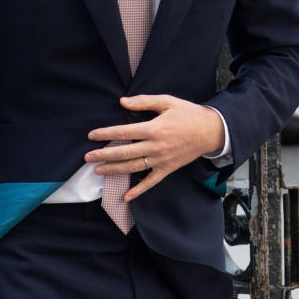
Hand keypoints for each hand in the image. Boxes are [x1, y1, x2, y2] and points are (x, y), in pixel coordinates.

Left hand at [86, 94, 224, 201]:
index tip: (92, 135)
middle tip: (87, 157)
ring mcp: (161, 160)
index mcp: (154, 128)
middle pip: (125, 152)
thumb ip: (143, 102)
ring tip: (98, 170)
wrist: (211, 131)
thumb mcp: (167, 102)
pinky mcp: (167, 169)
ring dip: (114, 170)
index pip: (124, 132)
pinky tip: (126, 196)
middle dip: (104, 155)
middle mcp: (156, 146)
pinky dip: (139, 190)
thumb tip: (122, 102)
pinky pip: (151, 182)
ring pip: (133, 167)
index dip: (106, 134)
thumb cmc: (188, 114)